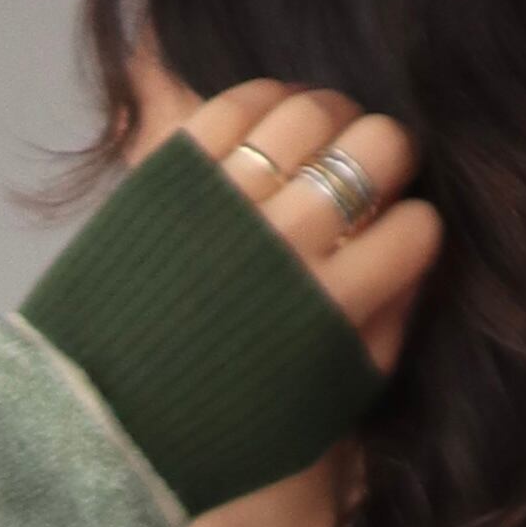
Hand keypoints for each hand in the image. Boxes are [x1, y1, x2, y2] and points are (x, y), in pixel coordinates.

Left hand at [147, 77, 440, 526]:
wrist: (106, 423)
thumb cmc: (222, 425)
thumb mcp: (323, 401)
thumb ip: (383, 332)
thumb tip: (418, 259)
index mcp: (330, 310)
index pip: (417, 227)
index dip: (417, 223)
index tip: (401, 230)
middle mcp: (284, 247)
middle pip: (380, 148)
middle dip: (390, 151)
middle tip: (375, 166)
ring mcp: (226, 205)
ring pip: (312, 113)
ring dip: (333, 116)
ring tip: (326, 135)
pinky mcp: (173, 175)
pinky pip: (239, 105)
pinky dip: (268, 101)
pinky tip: (276, 121)